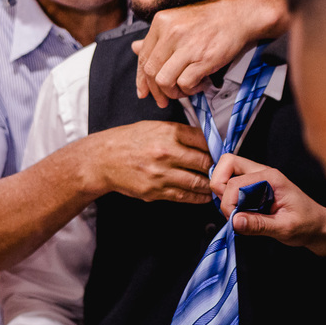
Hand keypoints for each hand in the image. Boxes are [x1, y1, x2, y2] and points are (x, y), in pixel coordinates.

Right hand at [83, 121, 212, 203]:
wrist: (103, 159)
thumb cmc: (128, 141)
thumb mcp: (154, 127)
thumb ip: (179, 133)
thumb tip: (204, 141)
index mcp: (168, 133)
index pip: (203, 140)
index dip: (216, 148)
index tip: (221, 152)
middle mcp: (167, 153)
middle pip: (205, 162)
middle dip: (217, 167)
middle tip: (223, 170)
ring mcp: (161, 174)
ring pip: (198, 182)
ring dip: (210, 185)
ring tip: (217, 185)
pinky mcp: (155, 191)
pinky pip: (184, 196)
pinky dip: (197, 197)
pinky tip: (203, 195)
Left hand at [133, 0, 288, 107]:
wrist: (237, 15)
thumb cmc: (207, 21)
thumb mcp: (177, 22)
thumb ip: (156, 38)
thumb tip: (134, 48)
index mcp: (160, 23)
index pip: (143, 58)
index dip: (141, 80)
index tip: (144, 92)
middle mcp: (170, 33)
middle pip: (151, 72)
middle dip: (156, 91)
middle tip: (164, 99)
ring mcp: (186, 46)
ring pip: (164, 81)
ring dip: (173, 92)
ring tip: (185, 89)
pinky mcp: (203, 58)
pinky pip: (185, 84)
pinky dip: (190, 90)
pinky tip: (199, 84)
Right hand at [212, 155, 325, 255]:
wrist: (320, 227)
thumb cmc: (308, 224)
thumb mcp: (285, 228)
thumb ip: (259, 225)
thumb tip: (235, 221)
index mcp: (271, 177)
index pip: (234, 182)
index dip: (228, 203)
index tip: (234, 220)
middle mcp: (262, 172)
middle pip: (227, 164)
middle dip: (220, 187)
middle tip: (230, 210)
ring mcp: (258, 178)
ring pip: (227, 172)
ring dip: (224, 193)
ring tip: (237, 213)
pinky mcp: (254, 187)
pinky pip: (232, 184)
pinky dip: (229, 198)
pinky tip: (241, 213)